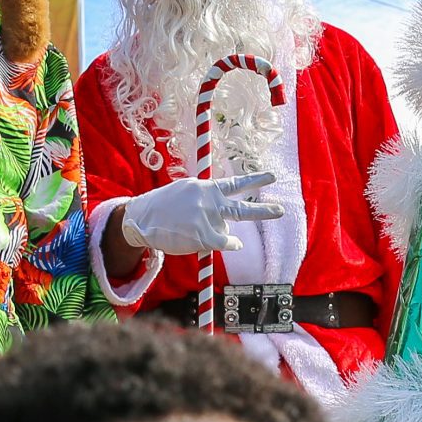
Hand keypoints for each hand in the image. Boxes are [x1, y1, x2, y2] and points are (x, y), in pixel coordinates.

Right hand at [118, 172, 284, 255]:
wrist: (141, 219)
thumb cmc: (162, 207)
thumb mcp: (184, 191)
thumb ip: (205, 197)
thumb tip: (223, 217)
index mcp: (205, 188)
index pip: (234, 184)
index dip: (254, 180)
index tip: (271, 177)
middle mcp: (209, 202)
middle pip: (241, 209)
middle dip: (263, 211)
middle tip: (281, 211)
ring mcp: (207, 220)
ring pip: (226, 231)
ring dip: (218, 233)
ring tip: (193, 229)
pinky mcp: (203, 237)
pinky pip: (224, 243)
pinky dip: (228, 245)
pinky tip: (223, 243)